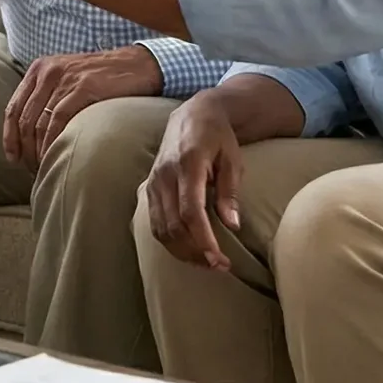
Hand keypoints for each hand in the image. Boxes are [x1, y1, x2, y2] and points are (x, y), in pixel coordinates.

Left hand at [0, 45, 161, 168]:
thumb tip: (29, 133)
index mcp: (39, 69)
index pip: (13, 108)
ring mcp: (65, 79)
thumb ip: (47, 96)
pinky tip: (56, 158)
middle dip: (24, 149)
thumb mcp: (68, 78)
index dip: (9, 137)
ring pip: (40, 123)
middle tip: (31, 170)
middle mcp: (47, 72)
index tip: (13, 158)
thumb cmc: (103, 78)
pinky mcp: (82, 88)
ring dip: (39, 151)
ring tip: (45, 169)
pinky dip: (53, 143)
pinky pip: (59, 121)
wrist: (138, 65)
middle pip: (24, 119)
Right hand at [141, 89, 243, 270]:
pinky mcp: (149, 188)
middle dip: (196, 251)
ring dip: (182, 251)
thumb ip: (230, 192)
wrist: (192, 115)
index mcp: (187, 164)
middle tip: (219, 266)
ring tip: (206, 262)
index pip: (190, 211)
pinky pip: (155, 222)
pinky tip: (189, 250)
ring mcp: (153, 182)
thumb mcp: (232, 159)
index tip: (219, 260)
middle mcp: (165, 175)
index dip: (203, 240)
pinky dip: (170, 242)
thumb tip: (232, 225)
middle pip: (173, 225)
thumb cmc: (218, 137)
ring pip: (160, 228)